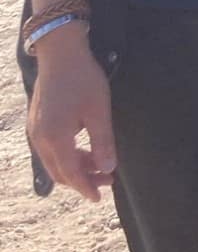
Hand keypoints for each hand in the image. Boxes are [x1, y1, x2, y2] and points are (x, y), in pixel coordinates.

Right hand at [27, 34, 116, 200]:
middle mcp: (40, 139)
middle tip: (107, 180)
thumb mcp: (99, 110)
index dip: (86, 187)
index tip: (99, 197)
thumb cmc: (83, 79)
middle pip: (60, 172)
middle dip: (83, 180)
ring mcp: (35, 131)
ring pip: (54, 162)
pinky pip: (50, 150)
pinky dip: (67, 156)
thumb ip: (103, 142)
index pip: (71, 174)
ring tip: (100, 165)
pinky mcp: (36, 123)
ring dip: (76, 168)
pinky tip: (84, 150)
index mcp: (55, 138)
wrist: (59, 53)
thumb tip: (108, 168)